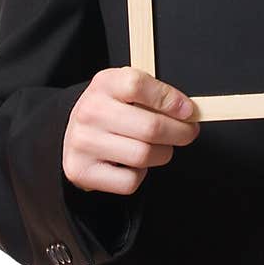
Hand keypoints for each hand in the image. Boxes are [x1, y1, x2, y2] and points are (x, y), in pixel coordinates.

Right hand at [63, 67, 199, 195]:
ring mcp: (83, 143)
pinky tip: (134, 164)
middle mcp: (89, 111)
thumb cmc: (112, 111)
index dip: (169, 99)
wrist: (74, 135)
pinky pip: (129, 181)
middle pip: (150, 127)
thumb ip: (156, 95)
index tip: (188, 111)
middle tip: (189, 133)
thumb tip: (187, 112)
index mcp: (104, 83)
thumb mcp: (128, 90)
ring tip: (160, 148)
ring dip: (162, 154)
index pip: (138, 85)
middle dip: (180, 133)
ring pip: (143, 155)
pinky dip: (141, 175)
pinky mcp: (82, 171)